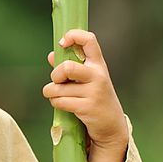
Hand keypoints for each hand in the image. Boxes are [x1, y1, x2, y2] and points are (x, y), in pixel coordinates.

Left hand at [42, 30, 129, 161]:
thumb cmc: (95, 98)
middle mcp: (98, 75)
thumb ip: (70, 67)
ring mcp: (94, 92)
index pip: (89, 40)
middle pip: (67, 67)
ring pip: (58, 88)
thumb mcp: (87, 80)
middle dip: (55, 75)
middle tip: (57, 81)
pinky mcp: (87, 107)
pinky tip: (62, 105)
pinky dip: (56, 103)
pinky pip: (60, 101)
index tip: (62, 43)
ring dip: (51, 92)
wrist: (111, 126)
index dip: (73, 36)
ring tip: (56, 95)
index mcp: (98, 64)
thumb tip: (51, 55)